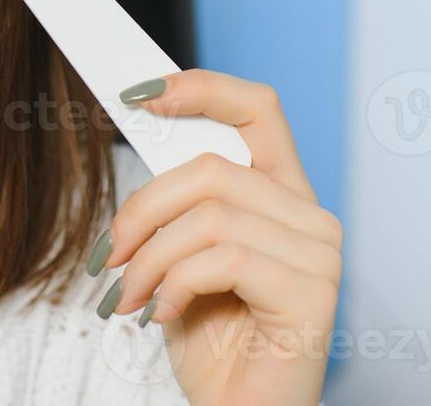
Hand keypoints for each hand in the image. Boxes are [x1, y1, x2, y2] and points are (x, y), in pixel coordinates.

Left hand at [91, 68, 341, 405]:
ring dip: (149, 258)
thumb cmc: (210, 342)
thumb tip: (137, 136)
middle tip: (110, 256)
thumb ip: (175, 205)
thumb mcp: (179, 257)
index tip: (139, 93)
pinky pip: (225, 258)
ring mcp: (319, 255)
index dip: (202, 88)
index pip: (257, 110)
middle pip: (212, 167)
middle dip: (143, 208)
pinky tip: (161, 314)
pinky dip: (174, 285)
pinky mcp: (312, 293)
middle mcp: (310, 217)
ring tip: (127, 296)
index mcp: (281, 195)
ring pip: (211, 214)